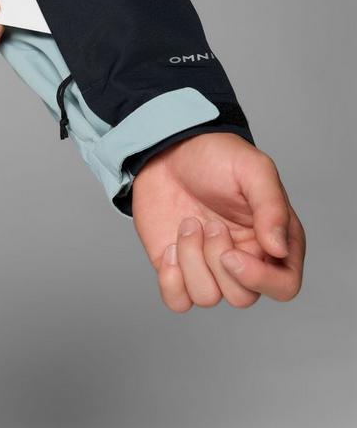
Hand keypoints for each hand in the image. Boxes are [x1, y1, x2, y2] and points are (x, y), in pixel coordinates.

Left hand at [131, 132, 304, 311]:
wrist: (168, 150)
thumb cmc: (216, 156)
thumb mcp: (252, 169)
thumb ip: (271, 206)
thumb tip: (278, 248)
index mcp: (273, 240)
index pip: (283, 285)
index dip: (260, 280)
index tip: (231, 256)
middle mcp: (244, 259)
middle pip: (242, 296)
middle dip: (217, 260)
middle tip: (209, 223)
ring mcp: (209, 266)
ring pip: (207, 297)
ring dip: (192, 259)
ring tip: (188, 223)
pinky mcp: (178, 268)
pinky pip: (178, 301)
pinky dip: (171, 280)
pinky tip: (170, 247)